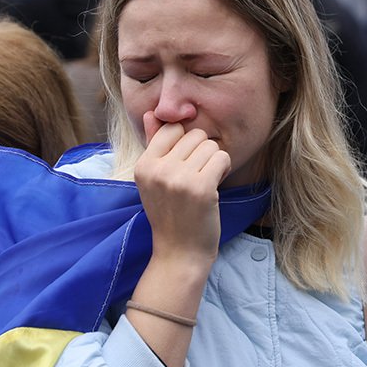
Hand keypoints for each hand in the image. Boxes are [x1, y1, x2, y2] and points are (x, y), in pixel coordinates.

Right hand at [134, 114, 230, 264]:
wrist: (179, 254)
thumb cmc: (170, 214)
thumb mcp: (155, 179)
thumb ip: (155, 144)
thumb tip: (153, 112)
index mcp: (143, 165)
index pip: (172, 128)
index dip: (186, 144)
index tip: (185, 165)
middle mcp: (157, 169)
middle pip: (195, 135)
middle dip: (202, 153)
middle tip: (195, 178)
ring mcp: (178, 179)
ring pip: (210, 145)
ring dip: (214, 162)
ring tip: (204, 184)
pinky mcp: (201, 188)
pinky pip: (222, 158)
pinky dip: (223, 170)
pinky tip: (214, 188)